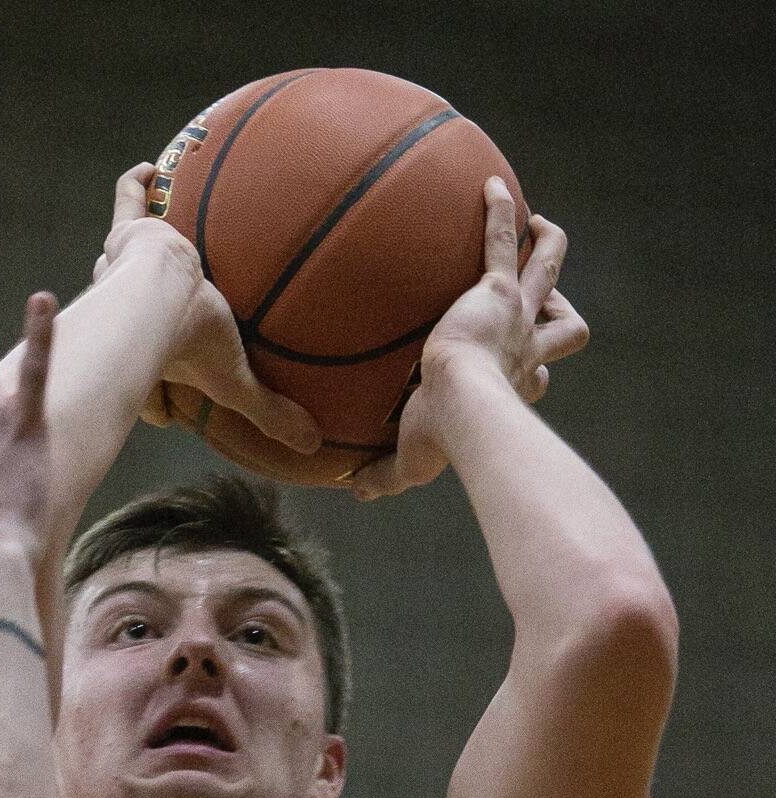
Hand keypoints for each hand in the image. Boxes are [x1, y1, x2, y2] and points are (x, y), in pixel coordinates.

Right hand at [93, 163, 320, 455]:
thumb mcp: (235, 383)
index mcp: (147, 360)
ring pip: (121, 269)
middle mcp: (125, 316)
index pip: (145, 393)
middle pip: (128, 325)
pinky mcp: (128, 234)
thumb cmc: (192, 343)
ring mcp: (121, 273)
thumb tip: (310, 447)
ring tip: (154, 244)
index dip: (158, 406)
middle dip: (137, 326)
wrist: (163, 294)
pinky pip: (127, 201)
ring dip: (132, 260)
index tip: (171, 412)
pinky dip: (136, 185)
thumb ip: (270, 412)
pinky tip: (150, 169)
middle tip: (164, 318)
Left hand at [352, 178, 589, 499]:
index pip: (537, 380)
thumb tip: (355, 490)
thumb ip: (384, 476)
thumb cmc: (442, 440)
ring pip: (548, 269)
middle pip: (565, 326)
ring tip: (539, 223)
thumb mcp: (411, 465)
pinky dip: (500, 213)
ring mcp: (517, 317)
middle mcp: (526, 351)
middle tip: (544, 294)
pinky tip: (491, 184)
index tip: (519, 376)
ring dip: (547, 246)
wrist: (457, 403)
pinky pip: (501, 241)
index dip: (534, 377)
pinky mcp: (497, 291)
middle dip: (559, 308)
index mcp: (513, 389)